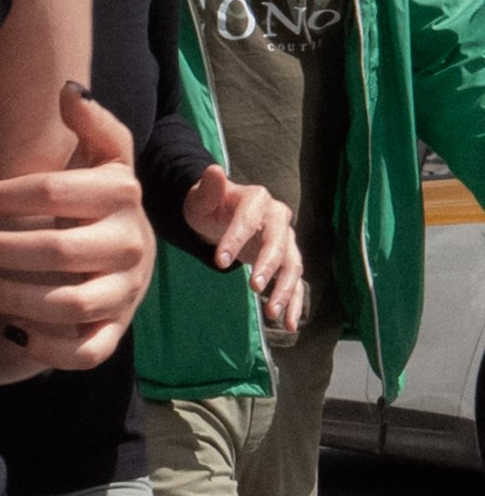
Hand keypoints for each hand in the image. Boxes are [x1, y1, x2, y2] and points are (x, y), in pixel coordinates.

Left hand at [0, 83, 154, 378]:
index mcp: (122, 194)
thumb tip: (69, 91)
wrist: (130, 254)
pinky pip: (85, 353)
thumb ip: (93, 123)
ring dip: (13, 297)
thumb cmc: (97, 200)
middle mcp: (130, 244)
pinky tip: (10, 328)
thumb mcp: (103, 156)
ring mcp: (125, 292)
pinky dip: (45, 347)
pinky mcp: (115, 331)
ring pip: (69, 304)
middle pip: (57, 250)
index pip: (52, 191)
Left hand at [185, 162, 305, 332]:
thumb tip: (213, 170)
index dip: (236, 239)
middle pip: (278, 243)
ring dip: (284, 290)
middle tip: (254, 287)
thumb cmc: (209, 207)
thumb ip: (208, 188)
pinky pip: (294, 283)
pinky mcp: (286, 261)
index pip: (249, 219)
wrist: (221, 217)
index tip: (220, 261)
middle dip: (268, 266)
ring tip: (271, 314)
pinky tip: (287, 324)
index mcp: (258, 200)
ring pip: (292, 266)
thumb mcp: (201, 198)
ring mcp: (285, 241)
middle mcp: (278, 219)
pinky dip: (293, 303)